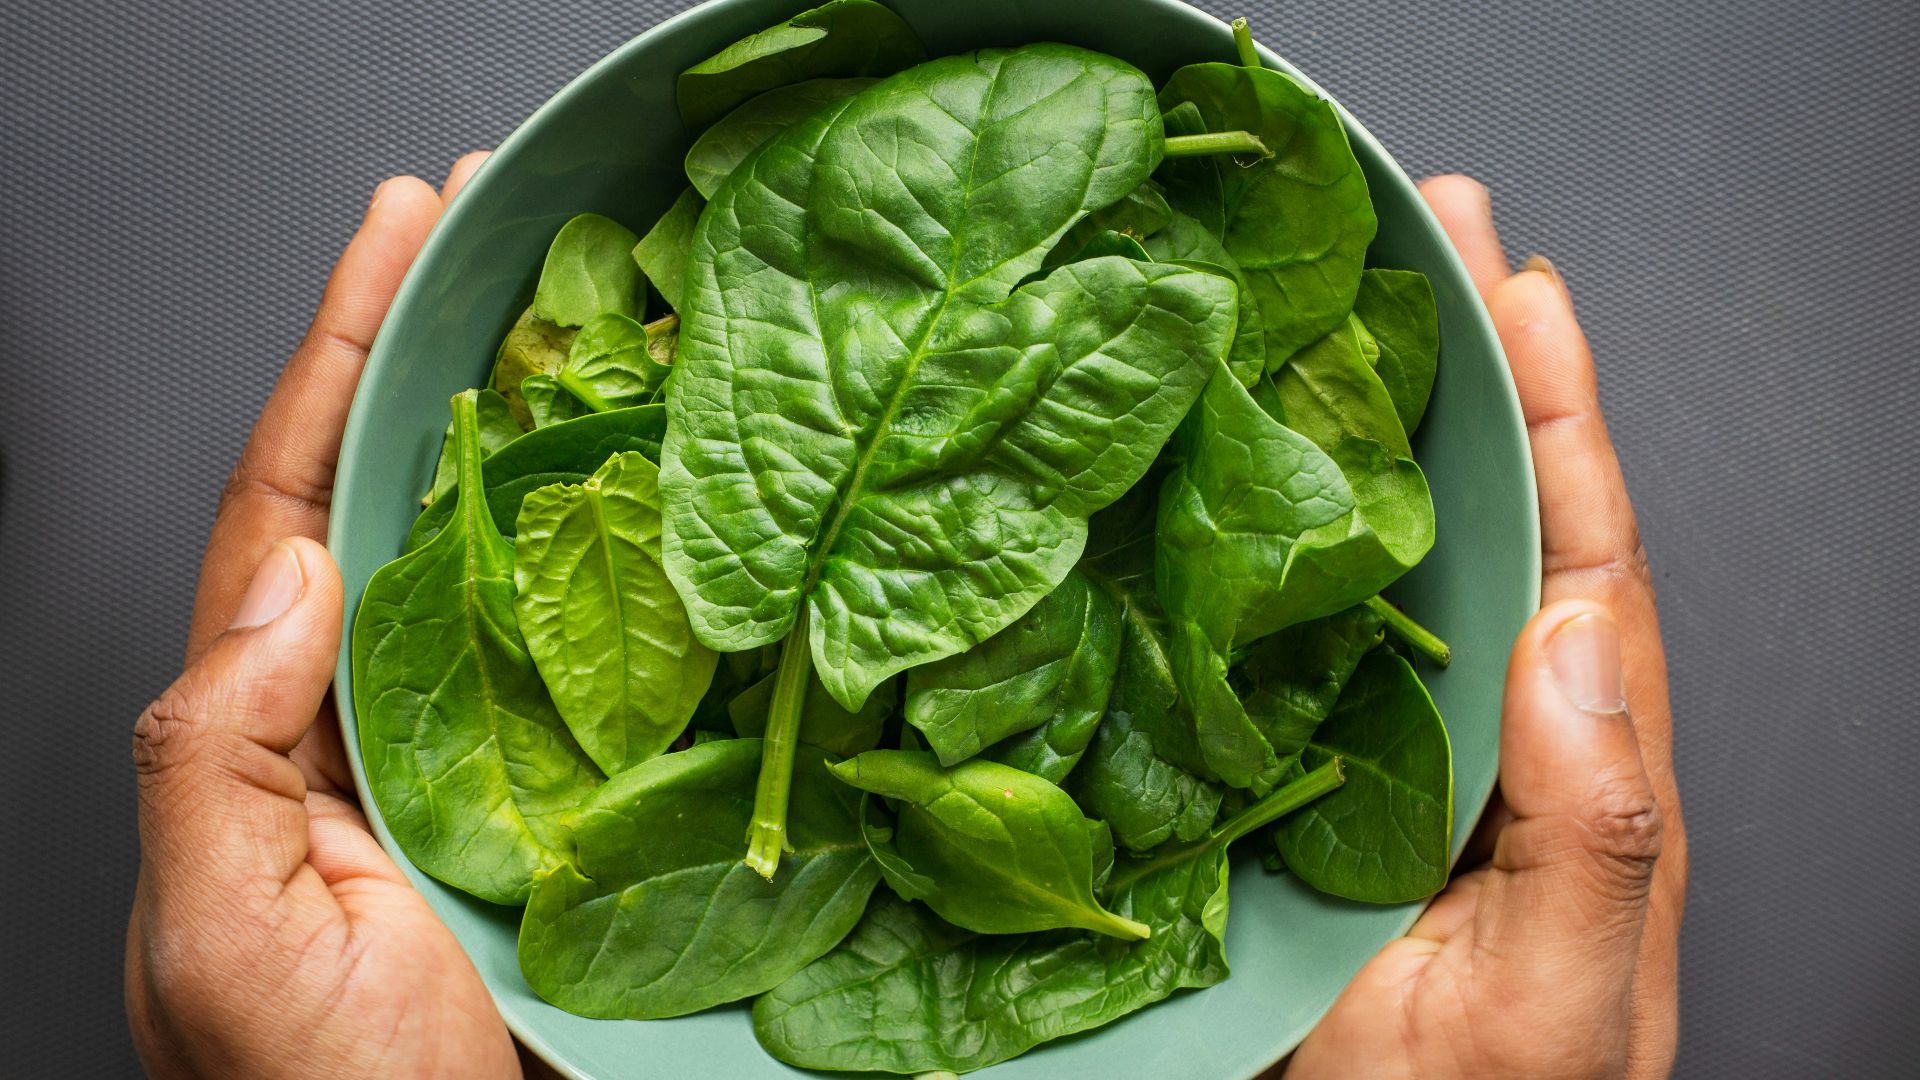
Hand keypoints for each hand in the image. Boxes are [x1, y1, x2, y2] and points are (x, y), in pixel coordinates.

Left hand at [124, 154, 529, 1078]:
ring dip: (518, 425)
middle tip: (483, 224)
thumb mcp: (221, 937)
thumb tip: (289, 578)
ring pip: (485, 549)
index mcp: (265, 728)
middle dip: (420, 348)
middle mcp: (359, 710)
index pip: (288, 501)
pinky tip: (644, 487)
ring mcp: (462, 742)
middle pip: (385, 489)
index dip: (336, 356)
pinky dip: (601, 548)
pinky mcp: (555, 785)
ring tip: (565, 311)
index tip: (398, 237)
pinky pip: (577, 641)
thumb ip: (216, 758)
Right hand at [1284, 177, 1687, 1079]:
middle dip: (1471, 366)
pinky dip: (1272, 531)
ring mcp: (1387, 745)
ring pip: (1391, 555)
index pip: (1581, 556)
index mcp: (1572, 768)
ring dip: (1371, 424)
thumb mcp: (1560, 1004)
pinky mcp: (1292, 774)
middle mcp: (1486, 732)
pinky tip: (1233, 460)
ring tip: (1339, 300)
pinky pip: (1289, 631)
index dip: (1556, 414)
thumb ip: (1597, 835)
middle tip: (1430, 229)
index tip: (1519, 288)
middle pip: (1490, 517)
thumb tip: (1577, 647)